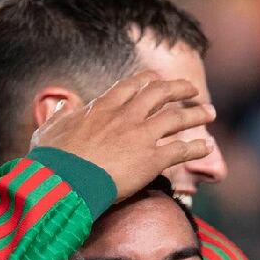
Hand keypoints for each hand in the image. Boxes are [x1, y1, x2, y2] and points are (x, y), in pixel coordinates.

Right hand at [31, 72, 213, 199]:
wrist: (65, 180)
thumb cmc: (53, 159)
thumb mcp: (50, 130)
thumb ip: (59, 115)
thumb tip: (60, 105)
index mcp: (103, 107)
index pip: (131, 85)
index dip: (147, 80)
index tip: (157, 79)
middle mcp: (126, 116)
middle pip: (160, 93)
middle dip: (179, 89)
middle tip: (191, 90)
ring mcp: (141, 136)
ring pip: (177, 118)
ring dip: (196, 114)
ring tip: (210, 112)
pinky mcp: (151, 159)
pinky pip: (181, 149)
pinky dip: (197, 147)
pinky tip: (208, 147)